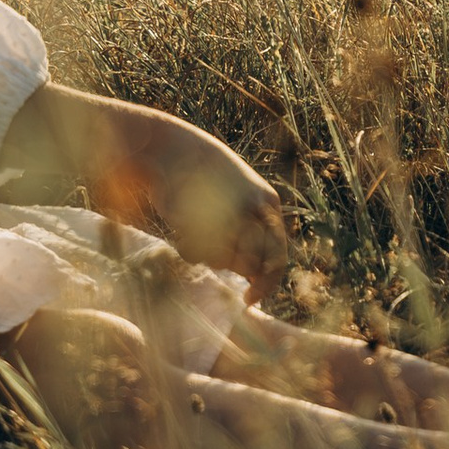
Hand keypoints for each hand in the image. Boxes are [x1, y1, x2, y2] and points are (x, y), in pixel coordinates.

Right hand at [127, 117, 289, 298]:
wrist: (171, 148)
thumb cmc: (205, 178)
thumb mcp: (239, 198)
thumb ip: (252, 232)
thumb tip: (256, 278)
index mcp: (268, 203)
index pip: (277, 258)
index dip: (266, 285)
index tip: (249, 300)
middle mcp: (252, 208)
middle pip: (249, 265)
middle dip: (230, 264)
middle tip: (210, 241)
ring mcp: (224, 213)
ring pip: (221, 262)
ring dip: (207, 253)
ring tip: (195, 222)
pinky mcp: (197, 216)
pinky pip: (196, 254)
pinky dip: (188, 247)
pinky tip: (182, 221)